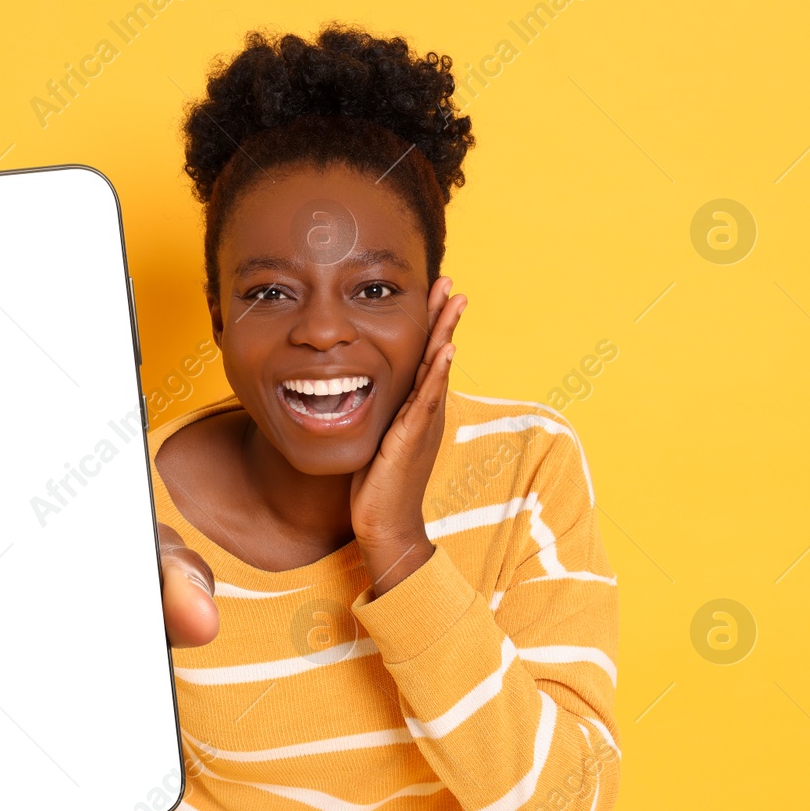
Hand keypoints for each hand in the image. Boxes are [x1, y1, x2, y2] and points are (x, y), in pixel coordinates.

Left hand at [351, 277, 465, 597]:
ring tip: (455, 301)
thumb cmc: (378, 489)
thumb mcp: (376, 442)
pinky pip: (426, 400)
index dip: (430, 327)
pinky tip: (445, 349)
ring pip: (437, 370)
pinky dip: (436, 373)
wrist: (387, 528)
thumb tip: (354, 395)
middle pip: (438, 356)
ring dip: (446, 333)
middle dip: (443, 318)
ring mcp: (422, 425)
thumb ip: (375, 418)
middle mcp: (425, 413)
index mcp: (416, 412)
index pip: (425, 359)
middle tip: (451, 282)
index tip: (433, 294)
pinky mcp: (412, 439)